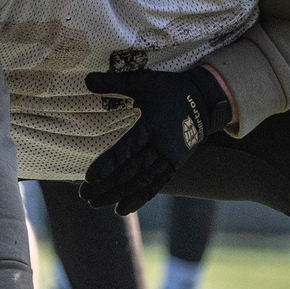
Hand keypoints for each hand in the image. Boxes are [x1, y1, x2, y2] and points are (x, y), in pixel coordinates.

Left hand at [80, 67, 232, 214]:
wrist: (205, 100)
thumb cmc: (169, 89)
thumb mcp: (143, 80)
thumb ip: (115, 83)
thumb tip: (87, 80)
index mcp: (151, 124)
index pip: (127, 148)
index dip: (109, 163)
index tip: (90, 177)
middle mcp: (161, 145)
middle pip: (131, 170)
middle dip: (107, 185)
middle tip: (84, 195)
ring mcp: (169, 158)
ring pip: (141, 181)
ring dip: (118, 194)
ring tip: (96, 203)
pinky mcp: (174, 165)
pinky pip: (156, 185)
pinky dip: (139, 198)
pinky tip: (121, 208)